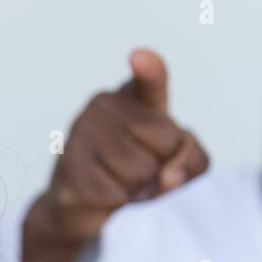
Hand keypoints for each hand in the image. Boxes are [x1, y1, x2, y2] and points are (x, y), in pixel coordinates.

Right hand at [44, 48, 208, 240]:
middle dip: (164, 167)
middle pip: (167, 142)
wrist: (79, 205)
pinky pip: (116, 194)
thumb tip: (169, 177)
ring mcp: (81, 134)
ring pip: (142, 171)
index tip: (140, 57)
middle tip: (142, 172)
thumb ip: (191, 159)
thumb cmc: (135, 173)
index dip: (149, 71)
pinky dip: (119, 204)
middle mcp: (103, 105)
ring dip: (140, 190)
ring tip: (122, 184)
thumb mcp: (176, 160)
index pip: (150, 82)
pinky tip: (104, 195)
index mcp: (132, 95)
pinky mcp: (69, 168)